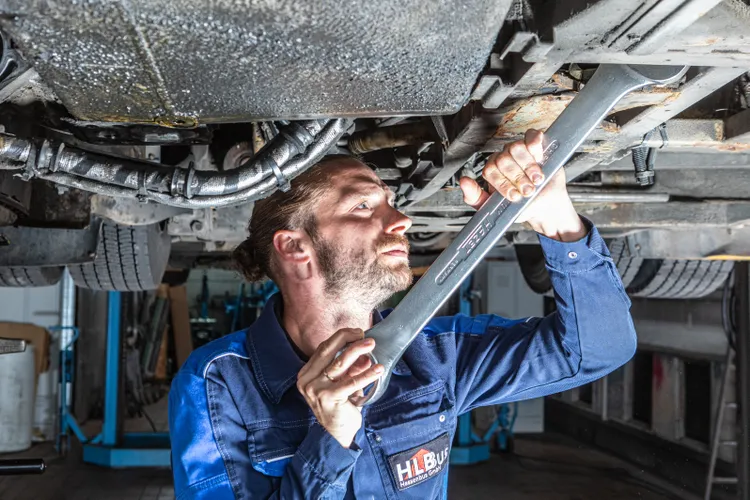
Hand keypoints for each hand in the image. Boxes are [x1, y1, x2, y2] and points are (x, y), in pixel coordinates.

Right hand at [296, 328, 383, 447]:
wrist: (337, 435)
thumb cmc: (340, 407)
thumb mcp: (344, 383)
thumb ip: (351, 368)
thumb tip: (365, 354)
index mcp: (307, 374)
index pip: (323, 349)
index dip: (341, 338)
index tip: (357, 332)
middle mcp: (307, 380)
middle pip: (329, 352)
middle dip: (348, 340)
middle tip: (365, 336)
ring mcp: (316, 389)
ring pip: (339, 363)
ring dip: (358, 352)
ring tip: (372, 346)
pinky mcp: (328, 398)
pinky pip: (350, 382)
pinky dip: (366, 374)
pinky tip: (378, 370)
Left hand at [459, 129, 586, 241]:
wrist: (544, 205)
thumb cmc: (520, 205)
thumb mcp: (495, 207)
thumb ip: (475, 197)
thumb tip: (463, 182)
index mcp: (492, 170)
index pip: (490, 170)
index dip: (502, 183)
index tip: (514, 196)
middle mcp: (503, 158)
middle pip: (503, 159)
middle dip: (518, 178)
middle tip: (528, 190)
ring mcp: (518, 150)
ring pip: (516, 148)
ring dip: (528, 166)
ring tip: (537, 180)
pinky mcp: (535, 144)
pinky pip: (531, 136)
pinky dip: (535, 145)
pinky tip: (540, 157)